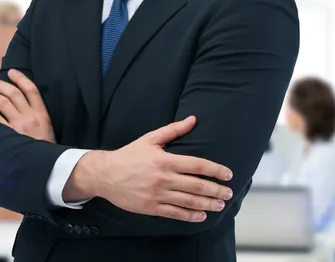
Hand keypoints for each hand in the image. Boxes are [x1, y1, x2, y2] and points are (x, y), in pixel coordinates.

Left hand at [0, 69, 54, 142]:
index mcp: (43, 114)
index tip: (11, 72)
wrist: (48, 167)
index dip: (20, 78)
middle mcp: (31, 117)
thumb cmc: (46, 149)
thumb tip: (22, 104)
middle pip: (13, 93)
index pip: (31, 89)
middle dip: (0, 85)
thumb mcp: (48, 130)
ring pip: (2, 102)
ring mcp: (20, 125)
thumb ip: (37, 117)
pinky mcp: (10, 135)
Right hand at [66, 116, 233, 222]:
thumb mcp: (150, 139)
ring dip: (207, 204)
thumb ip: (173, 130)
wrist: (105, 174)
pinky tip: (201, 216)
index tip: (228, 174)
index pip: (197, 165)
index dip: (215, 170)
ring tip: (220, 205)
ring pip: (188, 201)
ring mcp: (157, 194)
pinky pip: (174, 213)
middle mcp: (163, 178)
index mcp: (165, 160)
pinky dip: (190, 215)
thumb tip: (193, 119)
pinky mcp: (151, 207)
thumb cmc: (129, 155)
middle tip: (229, 193)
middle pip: (196, 185)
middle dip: (215, 190)